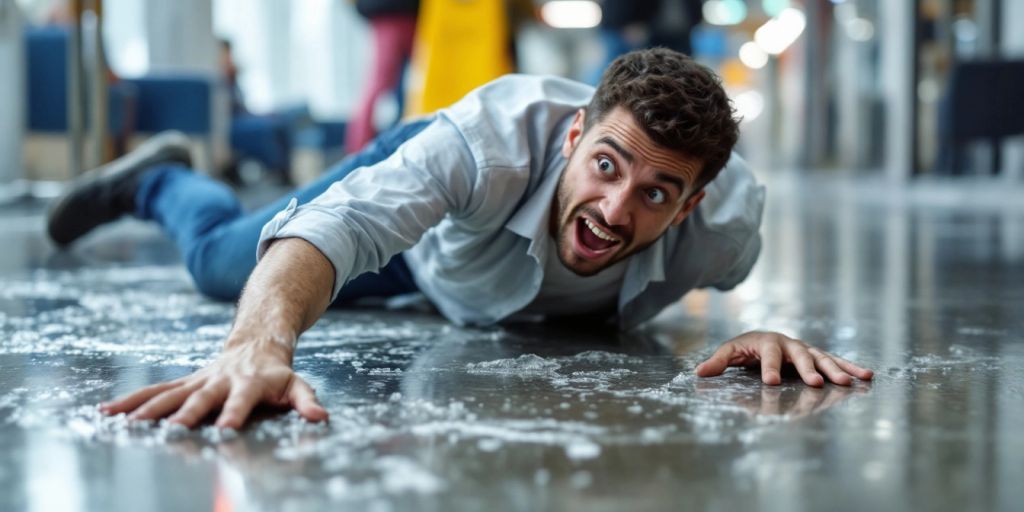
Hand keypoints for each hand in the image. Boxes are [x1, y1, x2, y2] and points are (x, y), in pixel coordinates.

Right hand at [99, 337, 327, 428]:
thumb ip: (306, 401)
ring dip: (148, 408)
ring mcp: (198, 381)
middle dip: (186, 414)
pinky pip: (155, 392)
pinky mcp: (183, 383)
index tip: (226, 429)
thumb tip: (321, 417)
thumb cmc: (277, 373)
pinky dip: (131, 401)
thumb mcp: (297, 384)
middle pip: (201, 398)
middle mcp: (219, 381)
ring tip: (125, 422)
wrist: (256, 343)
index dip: (235, 412)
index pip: (242, 400)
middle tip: (172, 431)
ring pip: (170, 394)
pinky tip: (107, 411)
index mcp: (249, 383)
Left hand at [695, 331, 873, 386]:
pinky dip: (850, 367)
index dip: (769, 367)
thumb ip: (717, 362)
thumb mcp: (729, 352)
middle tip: (817, 384)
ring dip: (837, 370)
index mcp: (767, 342)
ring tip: (851, 382)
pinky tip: (866, 376)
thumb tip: (698, 372)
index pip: (768, 354)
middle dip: (809, 369)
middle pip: (801, 355)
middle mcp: (790, 343)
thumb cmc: (744, 348)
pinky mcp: (816, 356)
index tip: (771, 383)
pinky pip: (835, 361)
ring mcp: (805, 349)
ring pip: (823, 358)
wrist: (761, 338)